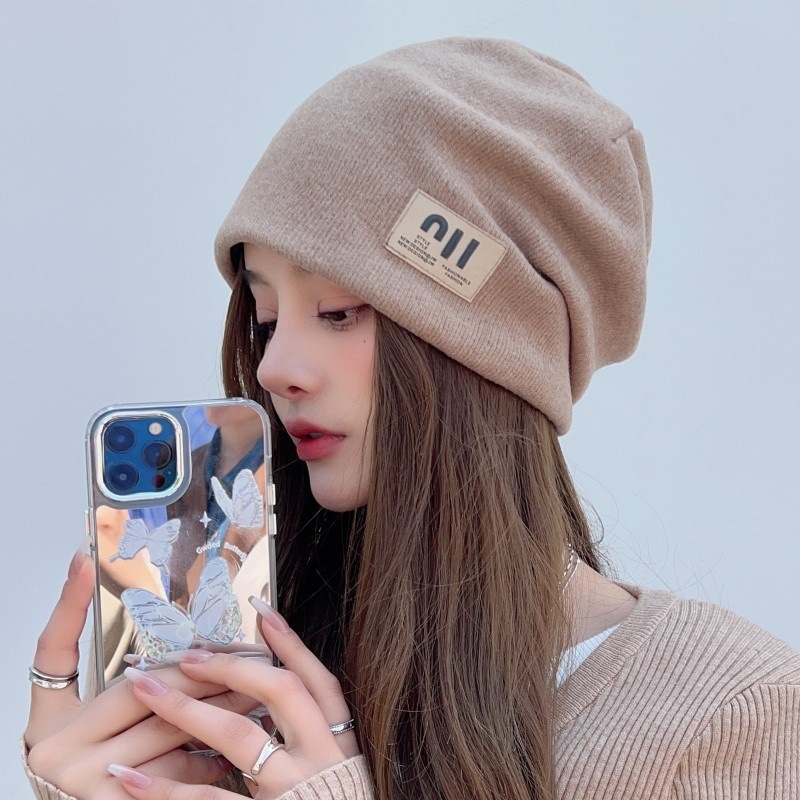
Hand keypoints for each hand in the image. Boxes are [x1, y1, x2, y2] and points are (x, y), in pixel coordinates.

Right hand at [25, 549, 260, 799]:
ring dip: (221, 707)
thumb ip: (112, 683)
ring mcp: (88, 785)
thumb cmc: (92, 769)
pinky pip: (180, 773)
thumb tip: (101, 587)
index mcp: (51, 724)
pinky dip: (211, 755)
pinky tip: (237, 744)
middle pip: (140, 690)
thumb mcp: (85, 727)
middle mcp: (61, 753)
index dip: (68, 603)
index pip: (55, 651)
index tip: (85, 560)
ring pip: (169, 730)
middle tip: (244, 652)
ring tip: (257, 689)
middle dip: (198, 670)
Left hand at [107, 600, 359, 799]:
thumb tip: (265, 688)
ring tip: (144, 689)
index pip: (318, 679)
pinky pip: (207, 797)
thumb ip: (304, 731)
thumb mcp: (328, 766)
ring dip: (186, 708)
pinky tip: (130, 777)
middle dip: (232, 666)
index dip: (291, 644)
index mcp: (338, 741)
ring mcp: (291, 785)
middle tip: (190, 655)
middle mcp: (319, 756)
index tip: (261, 612)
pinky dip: (165, 788)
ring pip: (238, 735)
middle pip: (280, 691)